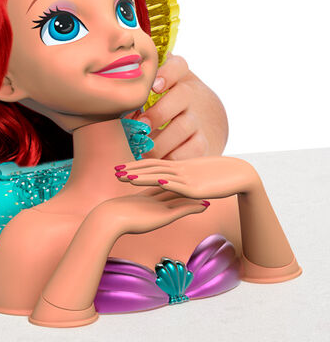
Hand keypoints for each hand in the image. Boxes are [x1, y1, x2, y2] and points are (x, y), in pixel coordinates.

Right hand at [93, 188, 209, 234]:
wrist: (111, 218)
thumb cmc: (112, 217)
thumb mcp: (122, 212)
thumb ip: (128, 210)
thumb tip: (123, 213)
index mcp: (145, 196)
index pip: (161, 185)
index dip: (171, 181)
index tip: (181, 177)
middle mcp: (154, 197)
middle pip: (174, 186)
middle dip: (186, 183)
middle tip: (199, 178)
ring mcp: (160, 205)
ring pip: (181, 196)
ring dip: (195, 193)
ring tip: (208, 191)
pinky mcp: (165, 215)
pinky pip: (184, 209)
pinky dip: (195, 206)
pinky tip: (207, 206)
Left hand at [115, 156, 259, 198]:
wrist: (241, 174)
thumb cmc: (218, 176)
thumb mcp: (195, 179)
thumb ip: (182, 181)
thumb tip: (169, 185)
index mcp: (178, 167)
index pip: (151, 166)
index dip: (134, 167)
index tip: (118, 168)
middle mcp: (179, 170)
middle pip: (151, 170)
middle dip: (132, 172)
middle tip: (114, 172)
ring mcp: (188, 178)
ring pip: (161, 176)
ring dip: (143, 177)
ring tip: (127, 178)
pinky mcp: (198, 187)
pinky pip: (180, 184)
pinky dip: (168, 182)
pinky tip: (157, 182)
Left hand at [133, 55, 227, 158]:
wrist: (206, 120)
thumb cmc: (165, 100)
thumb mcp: (158, 86)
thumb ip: (138, 86)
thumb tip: (110, 98)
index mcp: (178, 76)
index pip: (178, 66)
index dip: (167, 74)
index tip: (154, 87)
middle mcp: (191, 94)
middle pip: (182, 95)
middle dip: (159, 113)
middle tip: (140, 126)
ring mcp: (199, 117)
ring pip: (185, 125)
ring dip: (161, 140)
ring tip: (143, 149)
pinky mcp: (204, 140)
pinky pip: (194, 149)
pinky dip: (174, 156)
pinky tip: (158, 161)